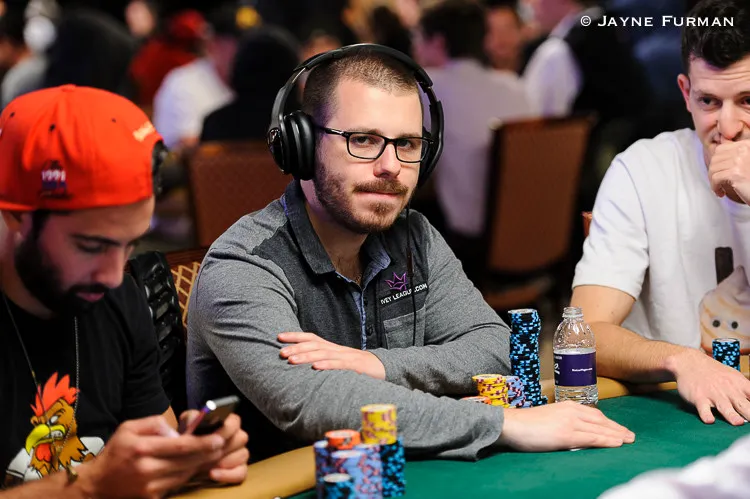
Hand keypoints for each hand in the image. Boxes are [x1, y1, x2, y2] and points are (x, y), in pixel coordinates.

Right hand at [76, 415, 225, 498]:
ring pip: (185, 474)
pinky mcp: (152, 498)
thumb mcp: (128, 428)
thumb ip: (153, 423)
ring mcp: (150, 487)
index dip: (202, 443)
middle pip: (187, 461)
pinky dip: (187, 475)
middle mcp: (147, 469)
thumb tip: (175, 431)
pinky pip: (177, 485)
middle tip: (223, 444)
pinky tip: (194, 466)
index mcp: (142, 448)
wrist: (96, 485)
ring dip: (200, 464)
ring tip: (212, 453)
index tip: (218, 438)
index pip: (180, 446)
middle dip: (208, 453)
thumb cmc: (116, 452)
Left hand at [179, 411, 249, 483]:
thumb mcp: (187, 423)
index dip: (228, 427)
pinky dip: (228, 475)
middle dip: (225, 446)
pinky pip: (241, 473)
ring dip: (226, 461)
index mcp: (228, 422)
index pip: (235, 421)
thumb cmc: (190, 437)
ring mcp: (239, 453)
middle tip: (210, 453)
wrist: (186, 456)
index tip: (215, 435)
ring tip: (208, 464)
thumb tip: (196, 421)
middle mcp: (236, 436)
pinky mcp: (238, 469)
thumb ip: (192, 418)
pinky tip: (212, 474)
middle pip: (241, 438)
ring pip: (243, 455)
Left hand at [278, 332, 385, 378]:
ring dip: (306, 357)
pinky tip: (316, 368)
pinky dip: (327, 365)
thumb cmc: (357, 367)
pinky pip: (339, 365)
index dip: (295, 336)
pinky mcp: (355, 367)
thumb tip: (302, 364)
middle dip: (296, 347)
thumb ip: (322, 361)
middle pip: (314, 345)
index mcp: (331, 348)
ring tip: (292, 360)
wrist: (383, 368)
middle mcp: (337, 350)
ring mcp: (346, 357)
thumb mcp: (337, 362)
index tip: (279, 337)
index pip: (311, 338)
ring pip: (324, 354)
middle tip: (281, 352)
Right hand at [497, 401, 634, 451]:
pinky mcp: (567, 435)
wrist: (512, 424)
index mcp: (567, 405)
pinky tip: (617, 443)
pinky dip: (607, 441)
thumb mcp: (549, 418)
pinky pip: (593, 438)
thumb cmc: (526, 423)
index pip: (594, 414)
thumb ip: (564, 421)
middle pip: (601, 420)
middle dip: (617, 428)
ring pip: (600, 429)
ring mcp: (570, 422)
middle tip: (631, 435)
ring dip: (617, 435)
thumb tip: (575, 432)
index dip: (609, 422)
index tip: (619, 428)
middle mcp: (572, 411)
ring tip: (629, 440)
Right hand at [666, 348, 749, 424]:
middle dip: (749, 413)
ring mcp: (713, 394)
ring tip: (738, 422)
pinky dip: (706, 414)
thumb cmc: (714, 372)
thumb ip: (746, 390)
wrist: (690, 362)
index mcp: (739, 384)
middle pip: (742, 404)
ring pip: (724, 407)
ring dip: (731, 415)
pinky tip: (709, 420)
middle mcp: (728, 390)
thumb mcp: (734, 377)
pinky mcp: (698, 397)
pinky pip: (703, 408)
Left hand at [708, 141, 749, 203]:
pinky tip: (721, 193)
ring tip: (719, 187)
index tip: (718, 171)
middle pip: (715, 158)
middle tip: (717, 181)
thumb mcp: (746, 163)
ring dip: (713, 181)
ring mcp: (739, 161)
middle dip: (713, 171)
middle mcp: (743, 150)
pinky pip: (715, 178)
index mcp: (747, 145)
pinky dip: (715, 187)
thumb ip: (736, 156)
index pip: (722, 148)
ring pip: (713, 169)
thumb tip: (715, 156)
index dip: (716, 161)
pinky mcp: (735, 173)